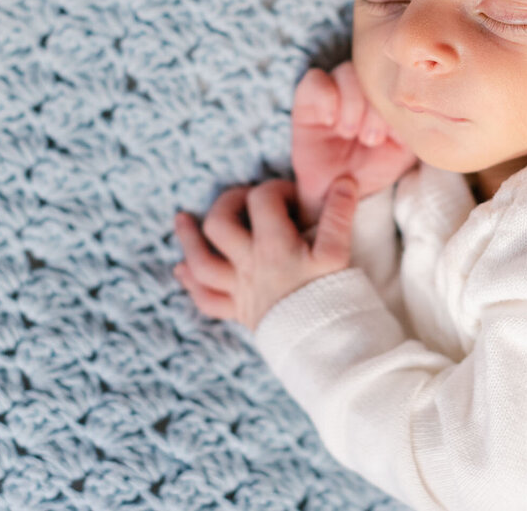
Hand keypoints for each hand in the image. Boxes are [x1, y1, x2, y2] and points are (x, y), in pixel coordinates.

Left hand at [173, 175, 359, 330]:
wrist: (323, 346)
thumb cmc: (332, 297)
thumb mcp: (338, 254)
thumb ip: (338, 215)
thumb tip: (344, 181)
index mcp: (274, 245)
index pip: (263, 199)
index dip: (277, 188)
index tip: (293, 197)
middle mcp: (250, 264)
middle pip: (219, 224)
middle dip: (227, 202)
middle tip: (245, 197)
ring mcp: (240, 289)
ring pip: (202, 263)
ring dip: (188, 240)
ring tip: (182, 219)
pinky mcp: (240, 312)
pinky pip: (207, 300)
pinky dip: (192, 284)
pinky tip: (182, 270)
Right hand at [292, 62, 415, 227]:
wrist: (336, 193)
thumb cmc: (370, 170)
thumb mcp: (402, 152)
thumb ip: (413, 128)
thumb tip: (418, 110)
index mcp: (386, 97)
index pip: (397, 78)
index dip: (397, 103)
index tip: (395, 137)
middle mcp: (362, 89)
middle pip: (371, 73)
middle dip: (374, 108)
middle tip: (372, 139)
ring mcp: (335, 91)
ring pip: (346, 71)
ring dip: (352, 104)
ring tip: (350, 133)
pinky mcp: (307, 99)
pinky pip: (315, 78)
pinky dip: (326, 97)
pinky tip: (330, 122)